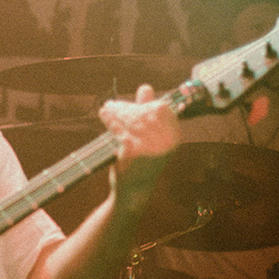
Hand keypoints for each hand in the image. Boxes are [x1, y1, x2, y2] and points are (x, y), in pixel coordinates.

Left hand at [98, 84, 178, 210]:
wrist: (134, 192)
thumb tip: (146, 87)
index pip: (161, 109)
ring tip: (107, 110)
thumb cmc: (141, 163)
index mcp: (174, 137)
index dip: (146, 104)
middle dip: (127, 107)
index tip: (134, 106)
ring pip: (131, 118)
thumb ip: (148, 111)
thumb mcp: (150, 137)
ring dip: (117, 112)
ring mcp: (151, 146)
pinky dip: (110, 119)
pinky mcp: (133, 150)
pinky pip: (120, 127)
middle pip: (145, 112)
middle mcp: (166, 141)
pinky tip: (104, 115)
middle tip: (112, 106)